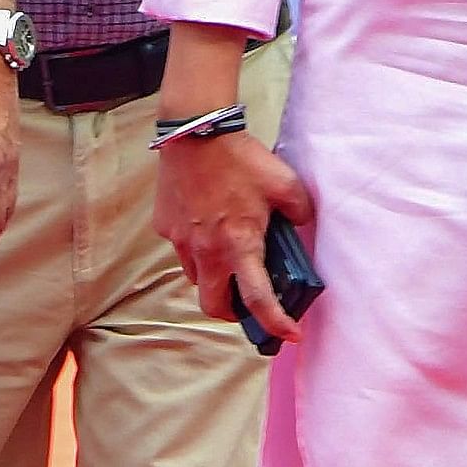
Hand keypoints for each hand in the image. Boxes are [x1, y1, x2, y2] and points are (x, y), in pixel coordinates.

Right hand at [160, 130, 317, 341]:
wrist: (195, 131)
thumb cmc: (241, 159)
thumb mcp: (286, 184)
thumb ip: (301, 211)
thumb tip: (302, 223)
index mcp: (239, 245)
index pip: (258, 299)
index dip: (275, 323)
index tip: (289, 335)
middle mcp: (207, 251)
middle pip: (213, 305)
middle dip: (230, 312)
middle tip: (244, 301)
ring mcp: (180, 240)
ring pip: (195, 276)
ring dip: (212, 276)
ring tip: (226, 254)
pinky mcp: (164, 226)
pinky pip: (181, 247)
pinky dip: (195, 245)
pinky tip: (205, 222)